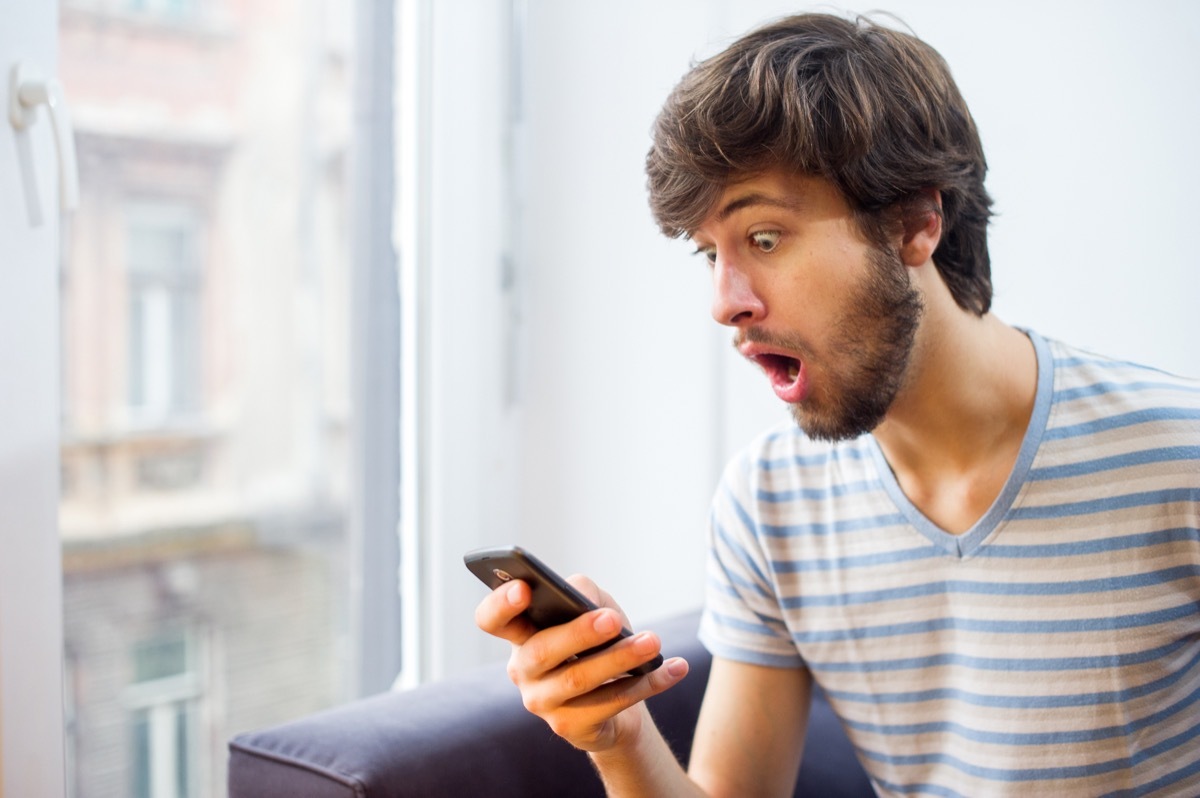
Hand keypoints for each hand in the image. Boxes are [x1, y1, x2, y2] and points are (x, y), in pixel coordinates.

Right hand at [474, 573, 688, 752]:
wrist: (615, 696)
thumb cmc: (597, 641)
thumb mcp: (592, 609)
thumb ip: (583, 595)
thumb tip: (588, 603)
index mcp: (519, 634)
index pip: (491, 619)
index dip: (501, 604)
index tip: (524, 589)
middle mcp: (522, 670)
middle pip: (542, 650)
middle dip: (579, 633)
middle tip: (614, 619)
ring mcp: (542, 703)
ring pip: (580, 679)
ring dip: (621, 659)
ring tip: (654, 642)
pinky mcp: (570, 727)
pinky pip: (611, 704)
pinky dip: (648, 684)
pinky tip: (675, 668)